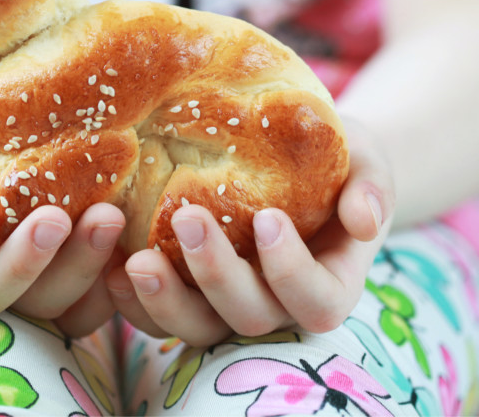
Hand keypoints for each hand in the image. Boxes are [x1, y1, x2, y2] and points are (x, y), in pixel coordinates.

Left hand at [106, 118, 394, 346]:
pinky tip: (111, 266)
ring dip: (166, 300)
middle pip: (249, 317)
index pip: (316, 302)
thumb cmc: (335, 156)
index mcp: (328, 280)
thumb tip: (364, 222)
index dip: (291, 272)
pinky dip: (134, 300)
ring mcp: (229, 301)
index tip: (268, 218)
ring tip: (135, 260)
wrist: (295, 154)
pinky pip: (159, 313)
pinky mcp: (189, 289)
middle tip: (187, 216)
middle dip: (216, 274)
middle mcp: (277, 302)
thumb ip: (372, 187)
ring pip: (199, 328)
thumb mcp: (365, 159)